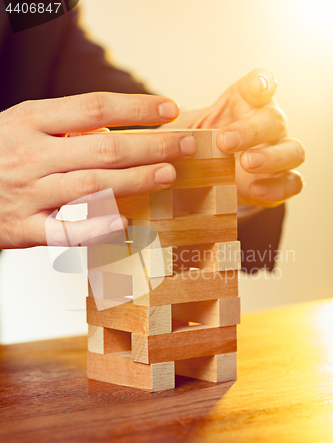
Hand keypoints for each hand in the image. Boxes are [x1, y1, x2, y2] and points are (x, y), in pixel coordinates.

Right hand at [0, 92, 196, 248]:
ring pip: (93, 186)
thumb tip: (115, 128)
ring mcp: (29, 193)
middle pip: (103, 148)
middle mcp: (32, 155)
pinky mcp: (25, 228)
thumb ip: (64, 126)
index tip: (169, 109)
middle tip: (184, 145)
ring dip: (136, 181)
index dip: (136, 108)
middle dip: (151, 146)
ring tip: (168, 174)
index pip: (93, 107)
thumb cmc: (0, 152)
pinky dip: (97, 228)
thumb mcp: (23, 124)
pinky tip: (125, 221)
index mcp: (30, 121)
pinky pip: (66, 232)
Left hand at [164, 68, 304, 207]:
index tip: (255, 88)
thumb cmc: (197, 148)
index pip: (261, 85)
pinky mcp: (281, 181)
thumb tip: (157, 135)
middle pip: (275, 120)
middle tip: (224, 142)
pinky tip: (256, 189)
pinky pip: (293, 183)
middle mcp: (267, 125)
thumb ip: (175, 132)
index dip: (261, 84)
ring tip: (246, 164)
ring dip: (272, 157)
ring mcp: (279, 153)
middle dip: (251, 130)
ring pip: (293, 150)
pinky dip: (278, 187)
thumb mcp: (182, 135)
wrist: (209, 179)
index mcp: (246, 105)